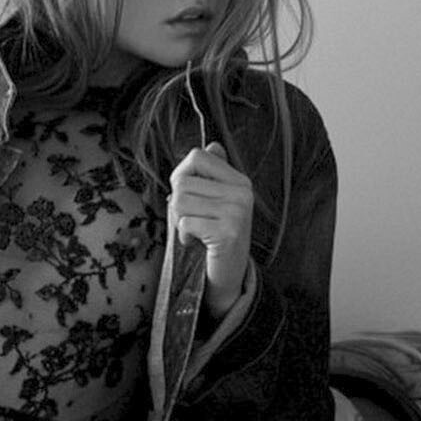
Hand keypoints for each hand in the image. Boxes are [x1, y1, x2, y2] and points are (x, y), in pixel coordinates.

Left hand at [169, 142, 253, 320]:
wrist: (227, 276)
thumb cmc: (212, 237)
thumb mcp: (213, 202)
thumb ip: (210, 175)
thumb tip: (212, 144)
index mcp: (239, 181)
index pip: (198, 155)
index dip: (181, 174)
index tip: (187, 195)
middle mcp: (243, 192)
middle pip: (182, 181)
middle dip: (177, 204)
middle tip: (191, 220)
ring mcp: (238, 212)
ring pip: (180, 201)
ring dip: (179, 221)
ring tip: (195, 232)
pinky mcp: (228, 232)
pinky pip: (185, 222)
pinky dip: (184, 235)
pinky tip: (197, 243)